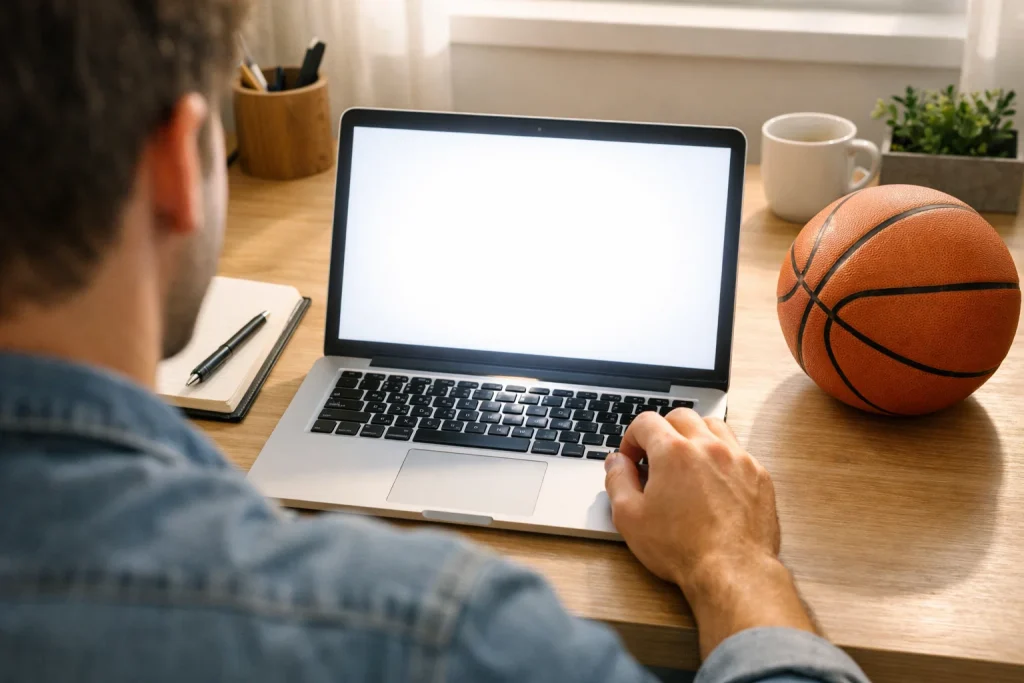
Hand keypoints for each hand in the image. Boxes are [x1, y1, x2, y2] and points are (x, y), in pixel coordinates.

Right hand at [604, 409, 815, 656]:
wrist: (732, 571)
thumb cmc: (682, 548)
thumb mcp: (629, 517)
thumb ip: (617, 480)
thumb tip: (616, 461)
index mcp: (673, 452)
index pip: (646, 422)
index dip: (632, 438)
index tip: (631, 458)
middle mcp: (707, 446)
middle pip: (681, 417)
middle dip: (663, 431)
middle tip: (656, 458)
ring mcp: (738, 458)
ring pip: (713, 426)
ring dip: (695, 437)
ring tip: (687, 463)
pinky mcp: (758, 475)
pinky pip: (738, 451)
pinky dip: (721, 457)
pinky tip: (714, 481)